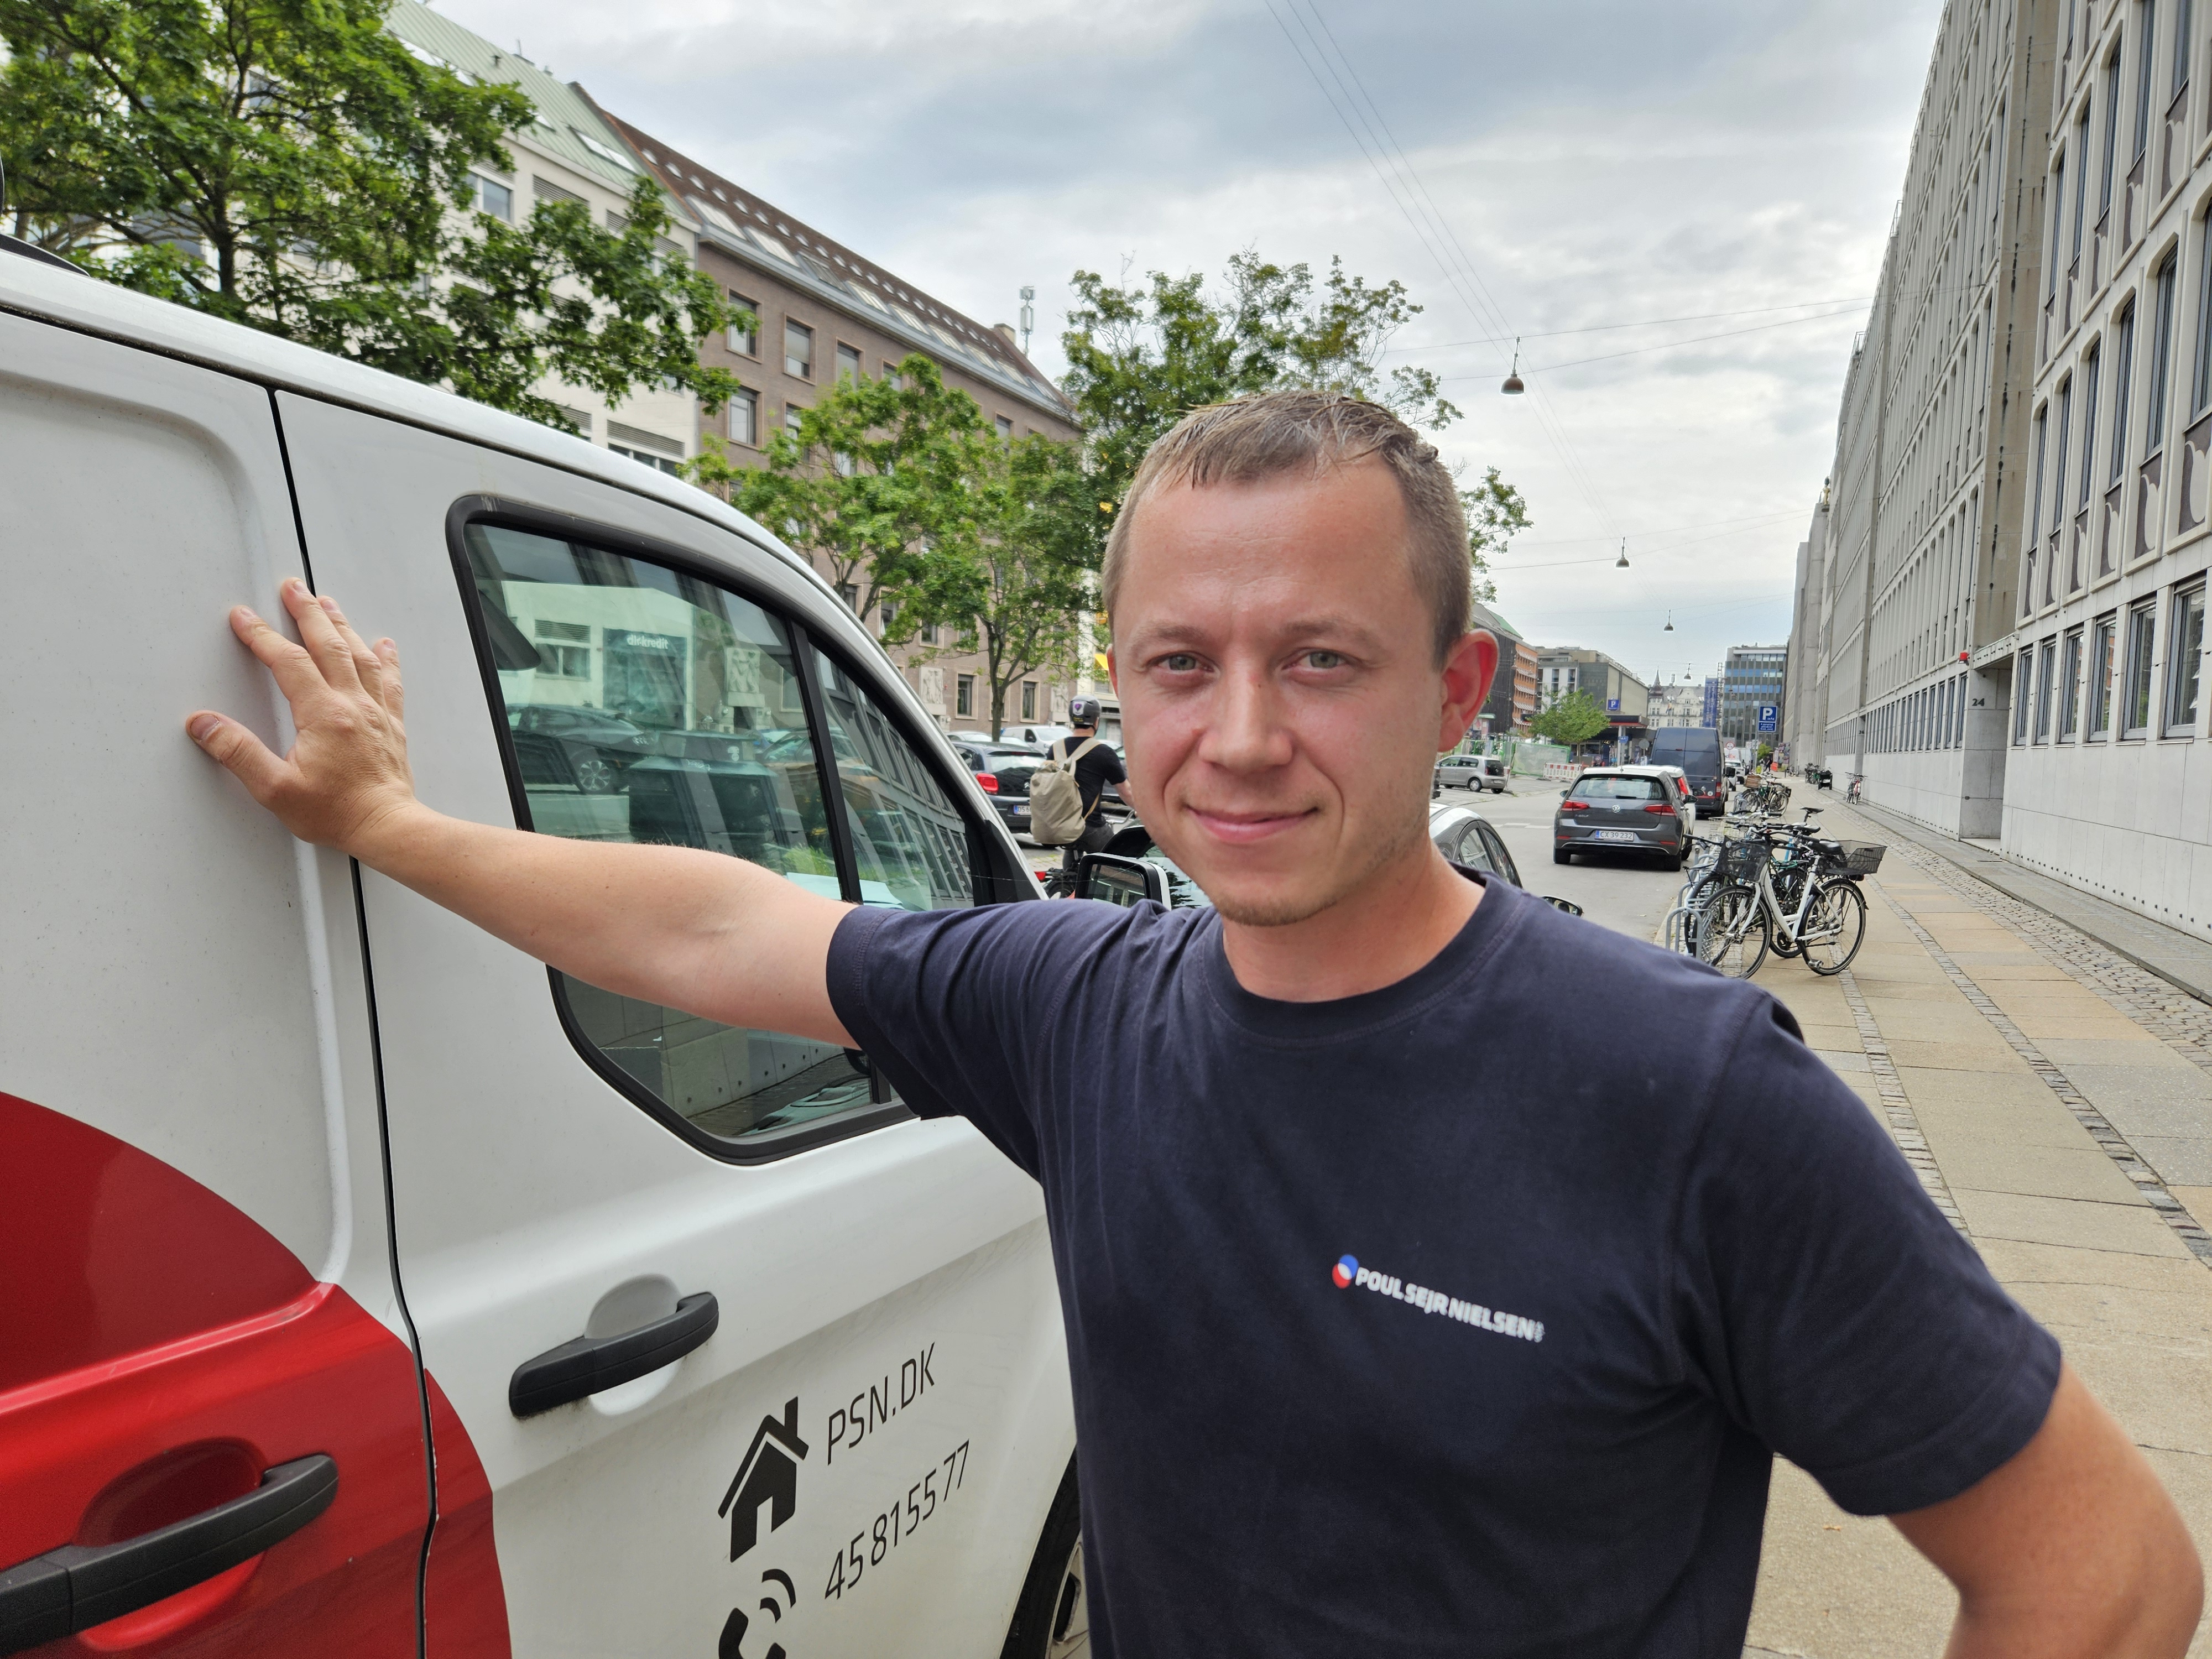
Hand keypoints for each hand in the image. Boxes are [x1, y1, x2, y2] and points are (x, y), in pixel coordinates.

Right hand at [186, 578, 419, 854]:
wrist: (389, 827)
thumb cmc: (336, 813)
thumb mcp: (275, 788)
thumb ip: (238, 752)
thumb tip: (204, 723)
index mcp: (323, 714)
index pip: (286, 662)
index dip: (262, 636)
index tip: (243, 617)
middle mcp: (353, 704)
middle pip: (327, 645)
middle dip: (306, 613)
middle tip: (292, 586)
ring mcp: (377, 712)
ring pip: (359, 656)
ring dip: (341, 626)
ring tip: (327, 603)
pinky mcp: (392, 725)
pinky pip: (390, 682)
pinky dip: (384, 659)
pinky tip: (383, 645)